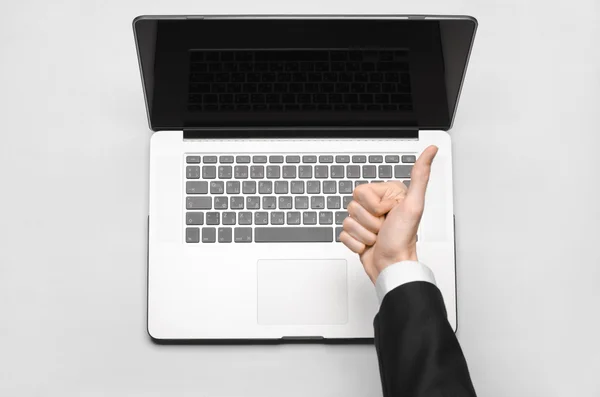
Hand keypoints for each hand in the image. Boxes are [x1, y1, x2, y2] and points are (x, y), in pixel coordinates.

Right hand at [340, 146, 438, 282]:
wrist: (393, 266)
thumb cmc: (403, 239)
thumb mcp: (414, 204)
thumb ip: (421, 175)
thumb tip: (432, 150)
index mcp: (387, 194)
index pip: (361, 192)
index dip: (373, 206)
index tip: (388, 214)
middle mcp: (376, 206)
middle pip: (352, 206)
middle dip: (368, 221)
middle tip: (383, 227)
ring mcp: (365, 221)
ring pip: (347, 220)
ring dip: (363, 234)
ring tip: (378, 237)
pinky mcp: (356, 235)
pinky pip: (342, 234)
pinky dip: (356, 243)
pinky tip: (369, 245)